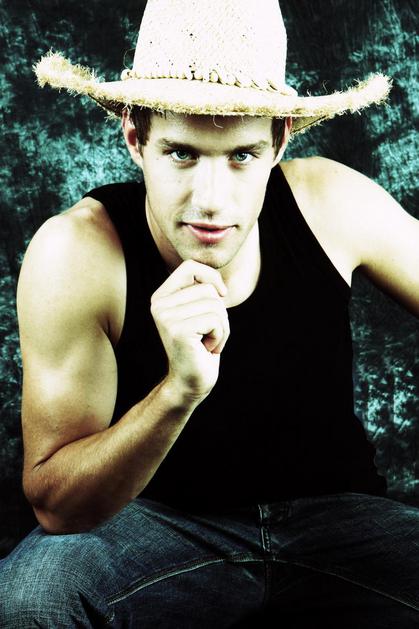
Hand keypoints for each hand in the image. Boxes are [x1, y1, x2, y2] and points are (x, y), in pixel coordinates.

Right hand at [150, 260, 229, 400]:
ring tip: (208, 342)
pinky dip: (220, 336)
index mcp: (161, 297)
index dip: (211, 277)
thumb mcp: (200, 312)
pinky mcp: (178, 331)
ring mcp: (165, 317)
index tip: (221, 295)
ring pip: (215, 305)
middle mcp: (158, 305)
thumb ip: (203, 291)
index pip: (190, 267)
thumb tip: (219, 282)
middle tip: (209, 334)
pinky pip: (215, 321)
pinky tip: (206, 349)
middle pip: (208, 289)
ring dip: (222, 327)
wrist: (191, 382)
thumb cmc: (200, 346)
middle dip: (220, 312)